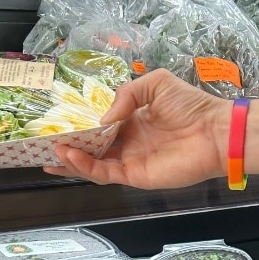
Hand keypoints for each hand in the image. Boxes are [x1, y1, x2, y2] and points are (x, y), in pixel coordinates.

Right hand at [44, 69, 232, 188]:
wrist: (215, 131)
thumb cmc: (190, 105)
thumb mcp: (155, 84)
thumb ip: (125, 95)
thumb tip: (102, 118)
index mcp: (131, 122)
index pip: (99, 127)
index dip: (79, 127)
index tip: (58, 125)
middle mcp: (127, 143)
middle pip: (90, 148)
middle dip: (67, 147)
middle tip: (43, 144)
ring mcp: (129, 161)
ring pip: (92, 164)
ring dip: (70, 159)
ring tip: (51, 152)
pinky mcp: (134, 175)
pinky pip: (103, 173)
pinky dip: (85, 167)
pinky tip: (70, 157)